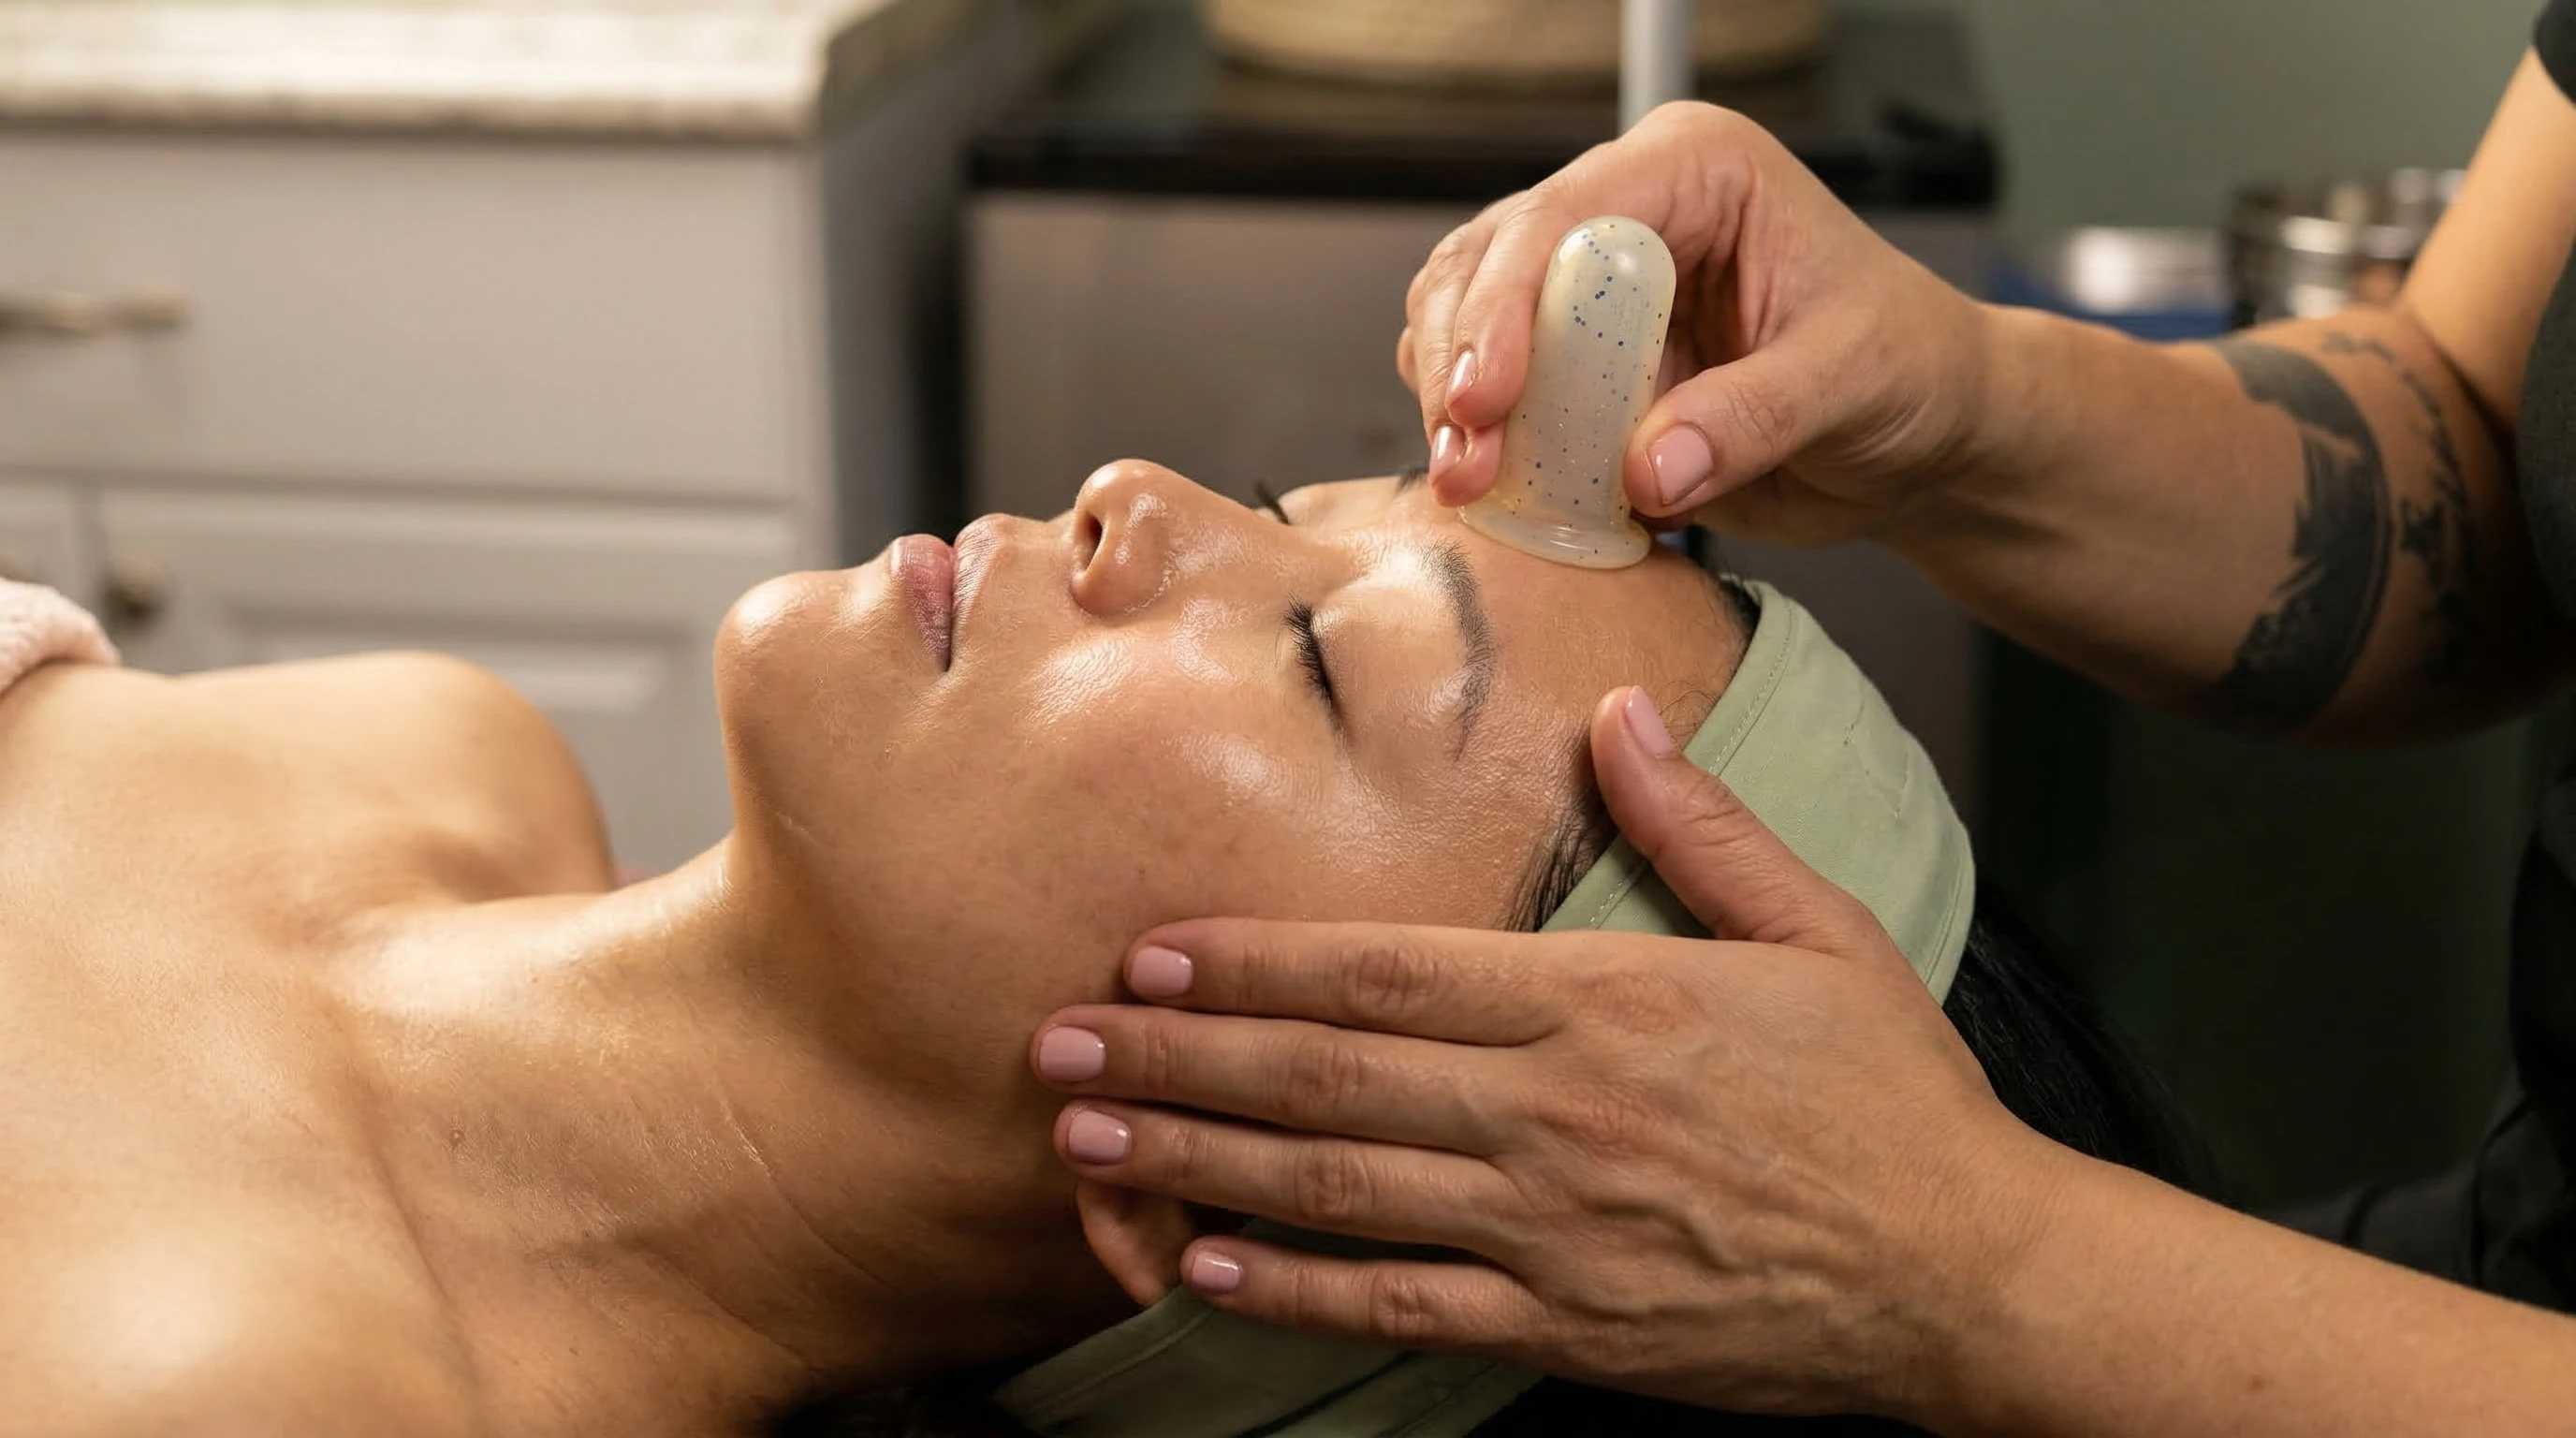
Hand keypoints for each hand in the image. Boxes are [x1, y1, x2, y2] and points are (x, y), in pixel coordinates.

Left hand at [1029, 687, 2069, 1421]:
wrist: (1970, 1272)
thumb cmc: (1892, 1098)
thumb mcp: (1820, 930)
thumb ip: (1703, 825)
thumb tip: (1619, 717)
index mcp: (1604, 1001)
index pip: (1385, 970)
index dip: (1250, 960)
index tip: (1149, 948)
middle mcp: (1554, 1113)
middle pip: (1324, 1075)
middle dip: (1173, 1056)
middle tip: (1055, 1044)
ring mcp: (1550, 1228)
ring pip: (1334, 1187)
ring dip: (1195, 1160)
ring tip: (1087, 1139)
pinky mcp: (1565, 1326)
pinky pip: (1400, 1308)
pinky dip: (1294, 1288)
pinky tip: (1204, 1265)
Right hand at [1402, 102, 1993, 547]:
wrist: (1921, 435)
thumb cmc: (1908, 368)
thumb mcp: (1852, 380)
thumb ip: (1752, 418)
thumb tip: (1645, 470)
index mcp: (1695, 171)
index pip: (1565, 216)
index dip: (1507, 305)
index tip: (1486, 399)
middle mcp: (1629, 216)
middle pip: (1487, 264)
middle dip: (1461, 364)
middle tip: (1467, 463)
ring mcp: (1591, 293)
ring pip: (1464, 322)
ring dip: (1454, 409)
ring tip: (1473, 486)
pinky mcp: (1577, 367)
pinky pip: (1494, 395)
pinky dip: (1483, 444)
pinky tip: (1503, 493)